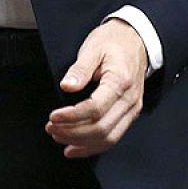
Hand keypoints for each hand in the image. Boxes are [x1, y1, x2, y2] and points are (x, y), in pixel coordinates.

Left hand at [46, 19, 148, 157]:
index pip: (96, 108)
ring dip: (80, 142)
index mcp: (120, 80)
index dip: (72, 116)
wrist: (136, 39)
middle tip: (51, 127)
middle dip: (72, 132)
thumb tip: (67, 86)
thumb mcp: (93, 47)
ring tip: (58, 136)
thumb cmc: (114, 42)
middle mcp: (129, 99)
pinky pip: (112, 138)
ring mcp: (132, 109)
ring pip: (107, 138)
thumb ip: (80, 69)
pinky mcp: (129, 114)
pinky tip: (74, 148)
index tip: (54, 116)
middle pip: (101, 128)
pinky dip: (92, 147)